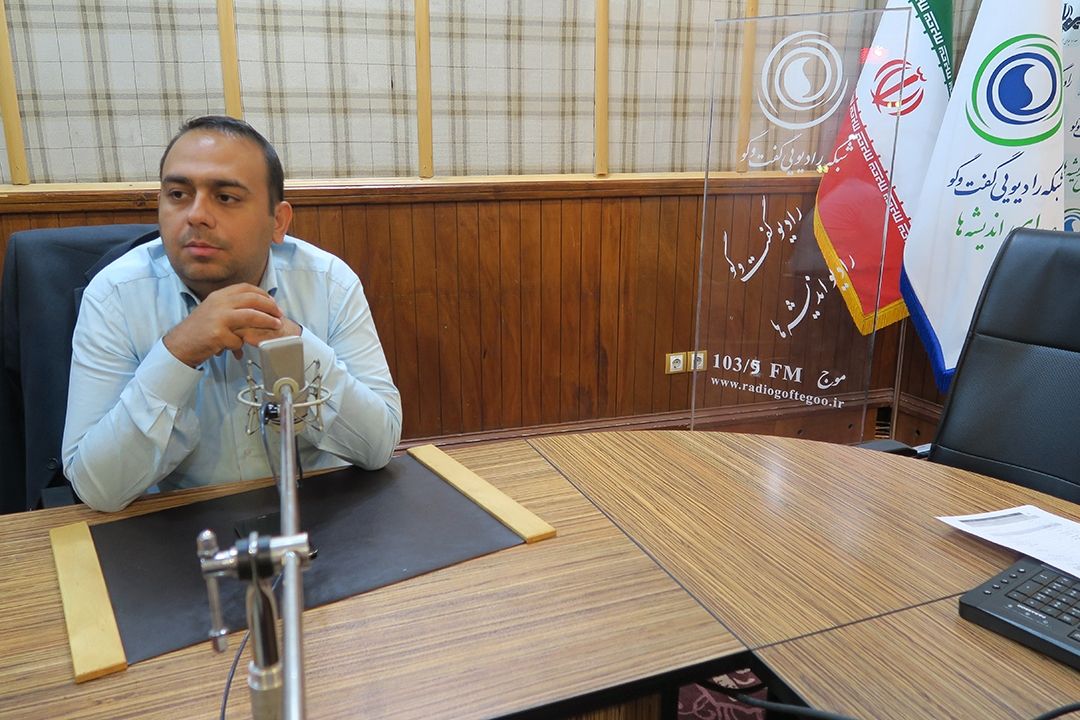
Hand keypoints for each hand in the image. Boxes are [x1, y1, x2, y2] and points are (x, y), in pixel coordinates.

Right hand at [164, 284, 291, 366]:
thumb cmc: (199, 330)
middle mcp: (219, 303)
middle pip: (252, 299)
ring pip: (251, 316)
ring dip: (267, 321)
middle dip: (270, 306)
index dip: (263, 294)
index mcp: (219, 296)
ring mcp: (218, 318)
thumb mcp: (214, 311)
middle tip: (279, 314)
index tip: (273, 302)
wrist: (179, 344)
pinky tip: (237, 349)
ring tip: (276, 326)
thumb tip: (256, 307)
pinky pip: (239, 339)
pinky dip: (240, 345)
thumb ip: (231, 307)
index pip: (246, 288)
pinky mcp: (217, 334)